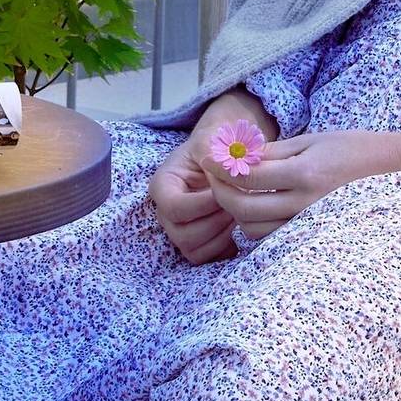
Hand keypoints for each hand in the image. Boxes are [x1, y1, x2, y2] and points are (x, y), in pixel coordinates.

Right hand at [147, 91, 277, 265]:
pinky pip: (207, 258)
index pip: (174, 208)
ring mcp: (179, 230)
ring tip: (237, 212)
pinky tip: (237, 227)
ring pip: (194, 251)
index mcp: (163, 185)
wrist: (227, 154)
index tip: (224, 192)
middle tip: (236, 203)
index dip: (203, 204)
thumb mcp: (212, 142)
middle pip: (183, 235)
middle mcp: (165, 212)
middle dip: (215, 221)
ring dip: (221, 234)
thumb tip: (222, 178)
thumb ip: (212, 156)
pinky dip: (225, 247)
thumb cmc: (217, 144)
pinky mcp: (197, 242)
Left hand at [205, 130, 395, 239]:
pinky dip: (255, 223)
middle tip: (213, 174)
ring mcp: (308, 224)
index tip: (206, 156)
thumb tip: (235, 157)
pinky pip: (271, 236)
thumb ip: (272, 152)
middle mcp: (305, 204)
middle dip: (220, 191)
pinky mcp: (310, 235)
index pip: (246, 177)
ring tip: (235, 188)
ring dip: (236, 210)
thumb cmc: (351, 148)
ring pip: (252, 228)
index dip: (220, 166)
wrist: (391, 171)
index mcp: (304, 174)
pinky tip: (255, 203)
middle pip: (242, 208)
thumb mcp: (311, 140)